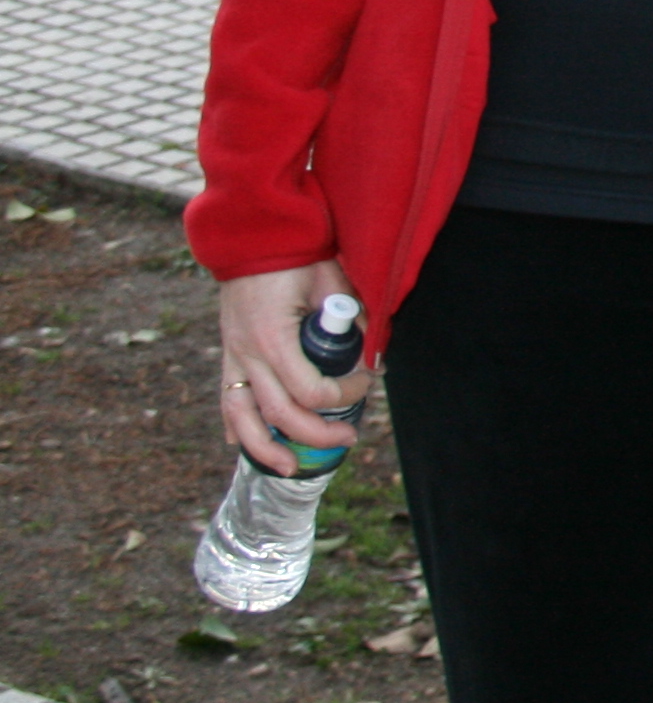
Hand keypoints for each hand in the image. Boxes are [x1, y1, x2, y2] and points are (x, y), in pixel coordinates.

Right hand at [215, 262, 372, 473]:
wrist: (254, 234)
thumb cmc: (298, 255)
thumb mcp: (333, 280)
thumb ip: (354, 316)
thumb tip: (375, 351)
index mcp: (273, 337)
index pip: (311, 390)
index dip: (346, 393)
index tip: (368, 378)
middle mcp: (247, 354)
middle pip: (279, 414)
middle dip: (317, 434)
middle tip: (349, 438)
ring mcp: (233, 356)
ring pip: (242, 417)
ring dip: (265, 448)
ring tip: (290, 468)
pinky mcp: (228, 354)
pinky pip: (227, 400)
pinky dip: (236, 426)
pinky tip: (245, 445)